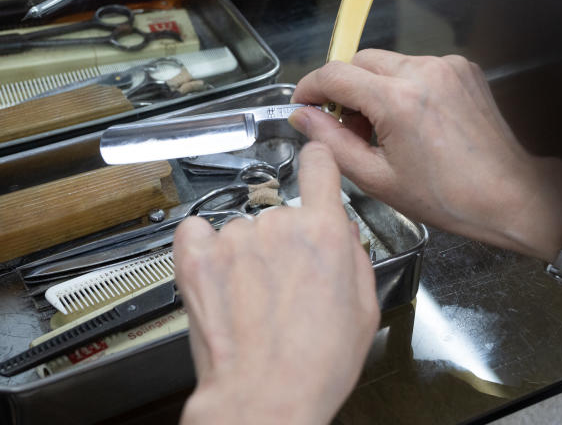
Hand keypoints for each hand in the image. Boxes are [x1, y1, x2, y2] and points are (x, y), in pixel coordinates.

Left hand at [174, 142, 378, 424]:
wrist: (265, 398)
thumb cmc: (315, 365)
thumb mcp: (364, 310)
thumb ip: (354, 257)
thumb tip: (342, 233)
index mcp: (324, 232)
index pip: (319, 164)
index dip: (317, 163)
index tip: (313, 165)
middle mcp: (278, 225)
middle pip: (281, 211)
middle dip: (284, 241)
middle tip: (285, 286)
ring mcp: (234, 238)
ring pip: (242, 228)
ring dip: (246, 253)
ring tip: (252, 299)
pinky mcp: (197, 256)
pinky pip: (197, 230)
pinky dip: (204, 245)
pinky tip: (217, 275)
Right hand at [289, 50, 561, 261]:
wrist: (509, 194)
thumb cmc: (445, 196)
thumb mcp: (376, 178)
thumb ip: (331, 142)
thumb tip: (302, 116)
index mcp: (397, 100)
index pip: (334, 74)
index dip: (310, 88)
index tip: (303, 105)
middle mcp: (422, 71)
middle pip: (359, 61)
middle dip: (344, 89)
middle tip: (348, 128)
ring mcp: (446, 65)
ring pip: (387, 62)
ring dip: (374, 87)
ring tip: (385, 130)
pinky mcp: (463, 68)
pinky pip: (416, 67)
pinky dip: (403, 86)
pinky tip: (413, 121)